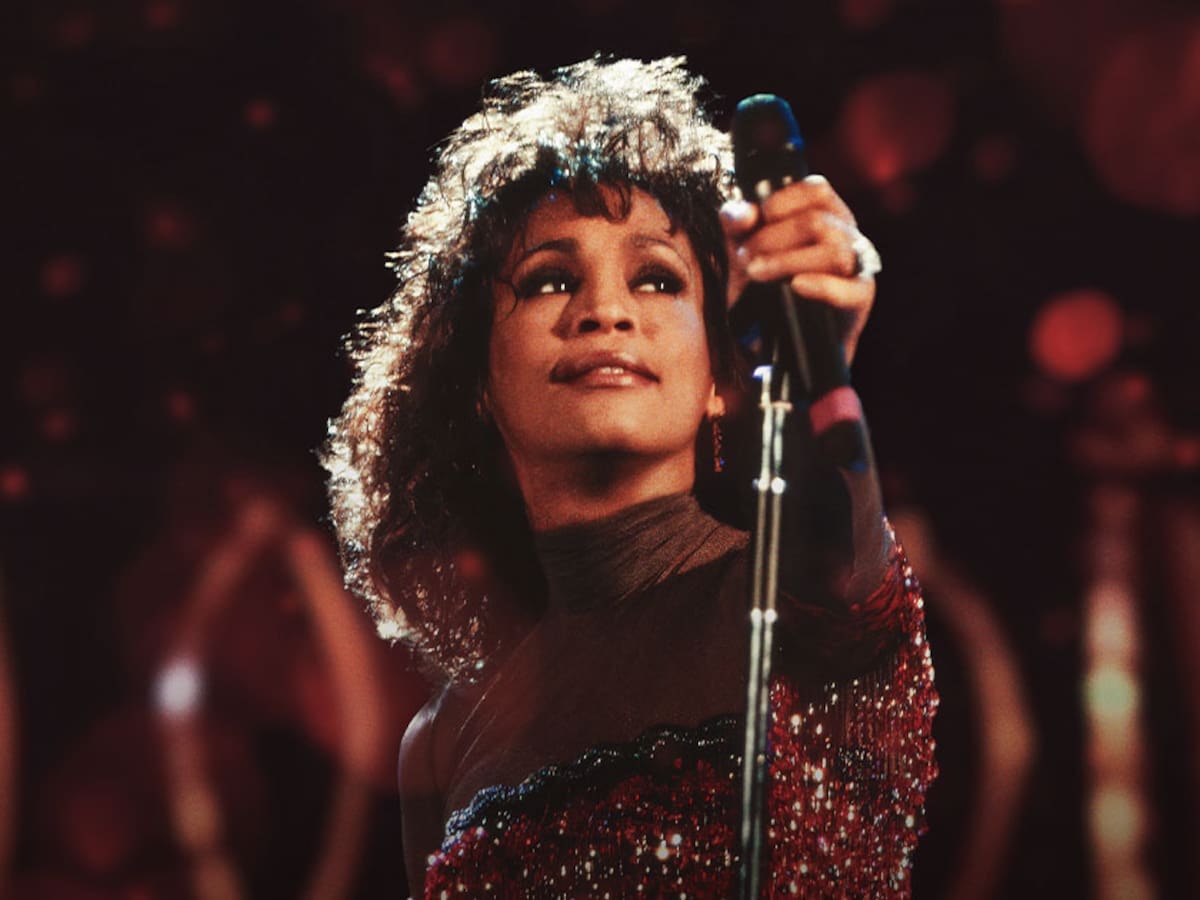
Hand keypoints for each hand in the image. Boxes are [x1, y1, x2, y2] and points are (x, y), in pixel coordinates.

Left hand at [720, 174, 876, 365]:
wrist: (781, 337)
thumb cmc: (766, 285)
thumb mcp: (744, 251)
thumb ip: (738, 226)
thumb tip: (744, 213)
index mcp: (826, 213)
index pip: (816, 190)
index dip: (782, 201)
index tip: (754, 222)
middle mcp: (848, 234)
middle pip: (817, 222)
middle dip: (772, 238)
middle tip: (743, 258)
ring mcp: (859, 266)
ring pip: (834, 251)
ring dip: (787, 261)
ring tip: (757, 273)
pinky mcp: (860, 298)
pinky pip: (851, 289)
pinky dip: (822, 286)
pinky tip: (795, 287)